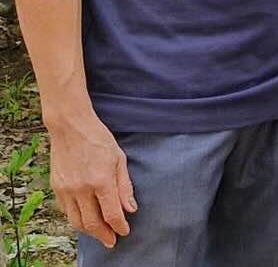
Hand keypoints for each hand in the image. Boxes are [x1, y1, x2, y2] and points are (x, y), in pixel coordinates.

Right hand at [47, 112, 135, 247]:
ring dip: (89, 231)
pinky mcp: (56, 188)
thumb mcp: (119, 159)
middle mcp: (82, 188)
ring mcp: (66, 189)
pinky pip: (66, 211)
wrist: (71, 127)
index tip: (125, 231)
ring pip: (76, 221)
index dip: (119, 226)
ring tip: (100, 233)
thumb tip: (130, 209)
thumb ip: (124, 186)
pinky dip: (76, 219)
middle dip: (103, 235)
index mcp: (101, 181)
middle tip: (112, 240)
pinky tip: (85, 219)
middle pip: (92, 223)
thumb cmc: (99, 139)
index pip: (112, 213)